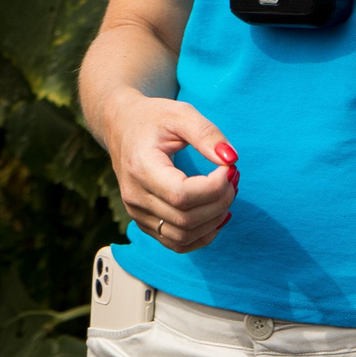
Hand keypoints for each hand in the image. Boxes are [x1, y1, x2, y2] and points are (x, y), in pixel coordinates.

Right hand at [101, 90, 236, 251]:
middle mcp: (134, 196)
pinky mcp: (144, 222)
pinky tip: (216, 215)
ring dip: (214, 221)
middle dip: (220, 202)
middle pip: (185, 219)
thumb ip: (207, 134)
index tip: (228, 168)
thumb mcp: (180, 113)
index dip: (214, 188)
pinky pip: (176, 243)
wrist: (122, 127)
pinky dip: (202, 235)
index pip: (182, 195)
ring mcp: (137, 213)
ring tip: (226, 194)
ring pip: (183, 236)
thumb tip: (231, 159)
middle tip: (233, 179)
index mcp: (140, 167)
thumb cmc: (152, 118)